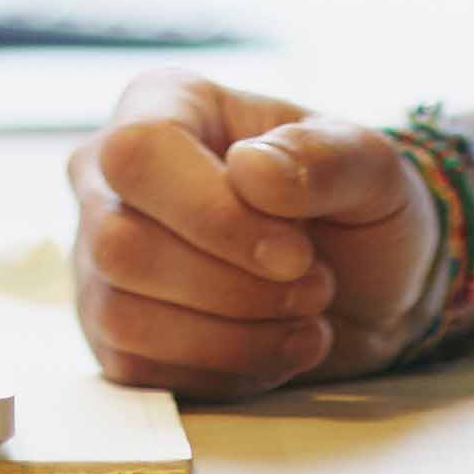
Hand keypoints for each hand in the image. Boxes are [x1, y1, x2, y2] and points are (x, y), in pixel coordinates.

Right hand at [63, 73, 437, 396]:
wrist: (367, 289)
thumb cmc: (357, 210)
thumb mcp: (373, 169)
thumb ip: (325, 157)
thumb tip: (251, 171)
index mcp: (165, 104)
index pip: (139, 153)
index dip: (214, 214)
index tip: (297, 251)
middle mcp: (111, 177)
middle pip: (120, 245)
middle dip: (235, 287)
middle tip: (313, 284)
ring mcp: (100, 259)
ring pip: (122, 315)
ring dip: (234, 335)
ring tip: (303, 315)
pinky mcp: (111, 332)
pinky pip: (138, 368)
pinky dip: (224, 369)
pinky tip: (275, 344)